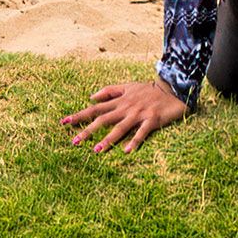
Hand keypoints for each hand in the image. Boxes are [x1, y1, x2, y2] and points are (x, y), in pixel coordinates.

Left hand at [61, 79, 189, 154]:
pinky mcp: (152, 120)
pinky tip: (126, 151)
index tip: (64, 122)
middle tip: (74, 142)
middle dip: (88, 130)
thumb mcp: (128, 86)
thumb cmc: (149, 89)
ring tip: (96, 151)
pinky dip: (134, 141)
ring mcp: (139, 114)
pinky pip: (141, 132)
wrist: (173, 88)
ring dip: (108, 139)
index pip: (96, 108)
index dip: (80, 115)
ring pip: (120, 128)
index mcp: (120, 101)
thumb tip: (90, 97)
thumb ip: (109, 91)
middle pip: (103, 119)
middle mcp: (126, 108)